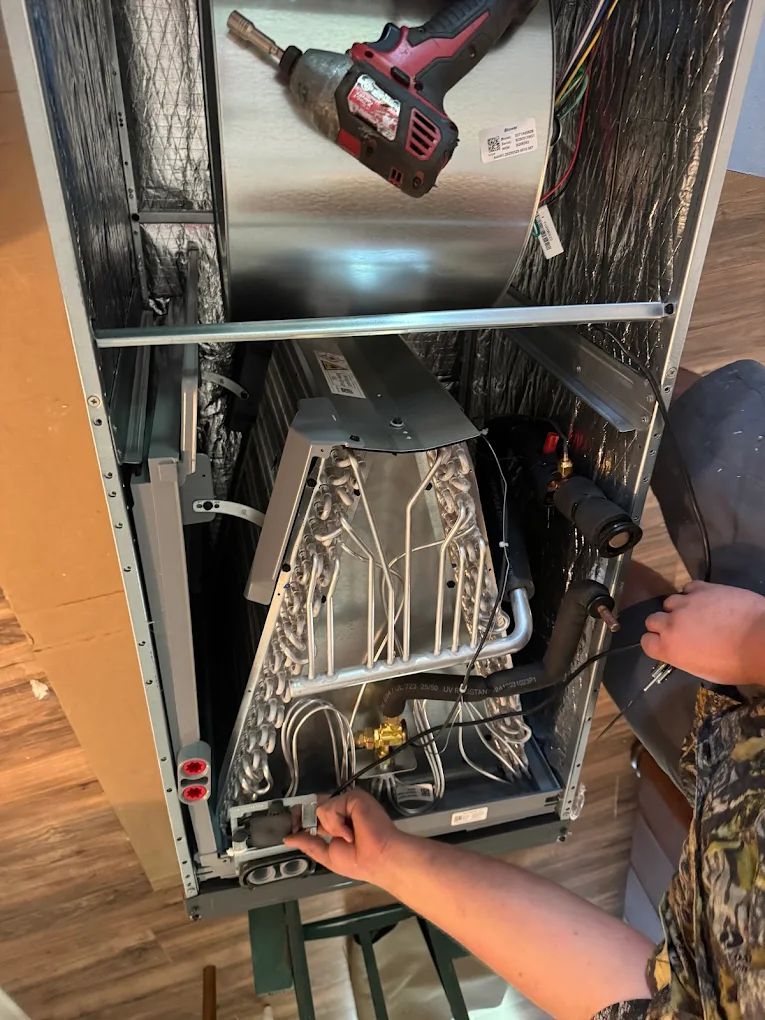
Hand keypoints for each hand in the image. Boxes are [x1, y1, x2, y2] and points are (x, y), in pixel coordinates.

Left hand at [283, 788, 401, 883]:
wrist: (379, 859)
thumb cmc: (360, 862)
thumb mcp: (327, 855)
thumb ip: (308, 844)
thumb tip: (288, 839)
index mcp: (337, 823)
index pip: (314, 813)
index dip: (302, 818)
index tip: (294, 828)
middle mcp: (342, 810)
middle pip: (315, 805)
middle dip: (310, 821)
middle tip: (324, 836)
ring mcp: (348, 802)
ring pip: (321, 808)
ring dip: (331, 828)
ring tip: (348, 837)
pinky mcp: (354, 797)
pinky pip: (330, 807)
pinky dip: (336, 823)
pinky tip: (351, 832)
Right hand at [641, 581, 764, 685]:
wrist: (760, 640)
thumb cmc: (737, 664)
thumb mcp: (705, 671)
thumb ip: (685, 657)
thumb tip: (683, 650)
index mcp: (669, 648)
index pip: (646, 642)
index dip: (655, 642)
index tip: (665, 643)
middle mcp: (671, 623)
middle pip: (652, 619)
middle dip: (663, 624)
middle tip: (681, 629)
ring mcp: (686, 603)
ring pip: (669, 602)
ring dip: (678, 608)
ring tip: (695, 613)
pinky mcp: (702, 589)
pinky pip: (688, 588)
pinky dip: (693, 594)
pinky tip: (705, 601)